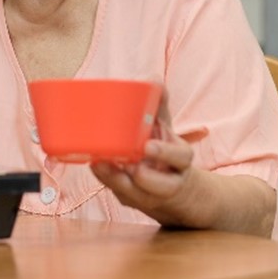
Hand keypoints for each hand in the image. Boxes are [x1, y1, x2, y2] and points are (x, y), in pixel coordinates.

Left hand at [90, 93, 199, 227]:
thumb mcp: (164, 127)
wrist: (174, 188)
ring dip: (116, 179)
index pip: (180, 157)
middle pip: (160, 185)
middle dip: (142, 176)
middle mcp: (170, 181)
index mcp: (181, 159)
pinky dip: (107, 181)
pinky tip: (96, 168)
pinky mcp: (133, 201)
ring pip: (136, 194)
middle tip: (124, 161)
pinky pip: (120, 195)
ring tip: (100, 163)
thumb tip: (154, 78)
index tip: (147, 146)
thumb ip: (159, 104)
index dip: (164, 152)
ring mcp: (151, 196)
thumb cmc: (164, 149)